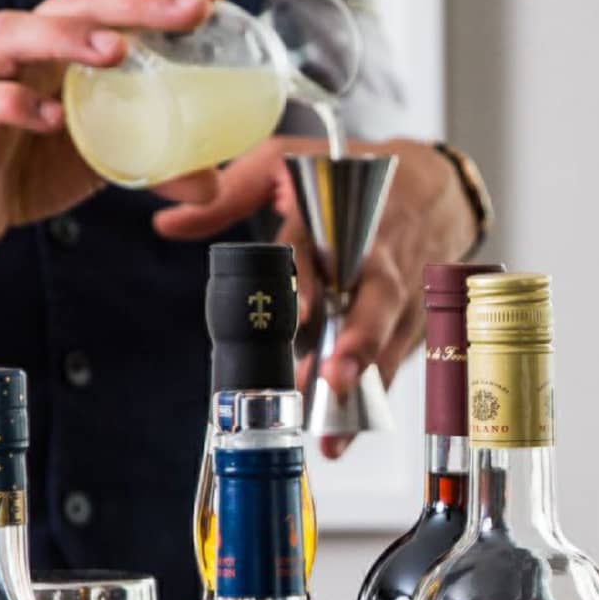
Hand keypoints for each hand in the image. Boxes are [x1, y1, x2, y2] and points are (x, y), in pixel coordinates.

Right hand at [0, 0, 231, 260]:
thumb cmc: (31, 164)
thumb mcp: (105, 162)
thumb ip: (157, 167)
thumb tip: (212, 184)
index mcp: (68, 45)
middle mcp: (30, 48)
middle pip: (78, 2)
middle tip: (191, 10)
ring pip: (17, 34)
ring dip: (68, 36)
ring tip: (117, 50)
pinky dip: (14, 104)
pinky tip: (50, 118)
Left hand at [154, 135, 479, 456]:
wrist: (430, 187)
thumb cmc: (348, 176)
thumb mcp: (283, 166)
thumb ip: (227, 197)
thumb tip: (168, 224)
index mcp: (337, 212)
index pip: (320, 245)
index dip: (308, 279)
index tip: (296, 315)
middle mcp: (376, 253)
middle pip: (375, 296)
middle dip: (359, 339)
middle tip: (334, 376)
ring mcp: (402, 288)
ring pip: (389, 339)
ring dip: (363, 384)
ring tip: (333, 433)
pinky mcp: (414, 317)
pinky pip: (397, 359)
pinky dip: (372, 395)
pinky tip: (343, 432)